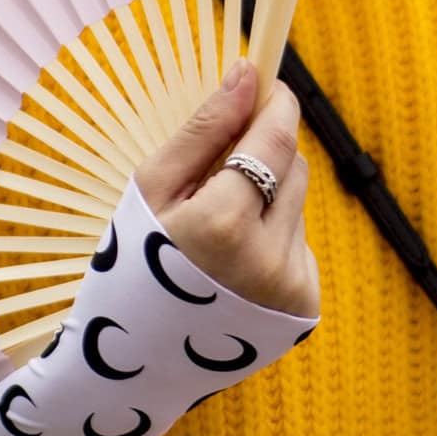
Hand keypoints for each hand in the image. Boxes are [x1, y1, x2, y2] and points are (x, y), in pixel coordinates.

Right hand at [132, 62, 317, 316]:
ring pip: (297, 204)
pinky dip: (273, 241)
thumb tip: (247, 74)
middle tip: (216, 176)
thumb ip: (204, 130)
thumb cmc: (130, 265)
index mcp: (224, 223)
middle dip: (263, 157)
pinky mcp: (305, 305)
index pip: (276, 139)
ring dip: (266, 201)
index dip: (276, 104)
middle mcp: (269, 257)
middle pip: (293, 167)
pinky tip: (233, 266)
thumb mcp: (152, 190)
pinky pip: (299, 243)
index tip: (267, 84)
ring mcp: (292, 285)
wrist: (135, 361)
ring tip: (218, 235)